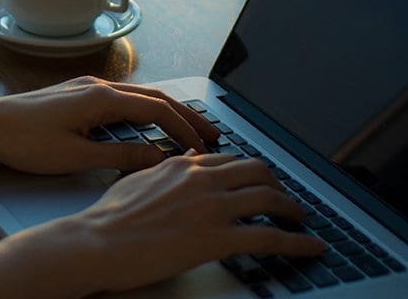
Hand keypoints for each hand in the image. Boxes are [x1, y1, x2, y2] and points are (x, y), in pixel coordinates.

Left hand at [0, 76, 219, 173]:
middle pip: (154, 97)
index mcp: (102, 98)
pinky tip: (146, 125)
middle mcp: (98, 86)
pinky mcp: (75, 94)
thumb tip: (157, 158)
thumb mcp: (75, 156)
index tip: (203, 148)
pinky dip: (143, 110)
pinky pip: (121, 99)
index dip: (184, 129)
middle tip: (212, 133)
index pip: (157, 110)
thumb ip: (120, 157)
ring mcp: (86, 87)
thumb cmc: (24, 141)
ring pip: (138, 96)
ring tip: (186, 130)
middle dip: (186, 115)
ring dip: (165, 111)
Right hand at [15, 153, 326, 295]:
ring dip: (293, 211)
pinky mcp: (218, 237)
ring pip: (270, 199)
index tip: (260, 181)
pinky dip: (298, 243)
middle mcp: (202, 179)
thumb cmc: (108, 219)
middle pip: (258, 172)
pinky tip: (311, 247)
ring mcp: (212, 207)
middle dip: (279, 185)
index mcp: (182, 165)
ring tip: (301, 222)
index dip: (252, 172)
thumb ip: (162, 171)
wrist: (96, 242)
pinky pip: (270, 237)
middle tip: (285, 200)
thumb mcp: (136, 181)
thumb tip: (177, 163)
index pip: (230, 160)